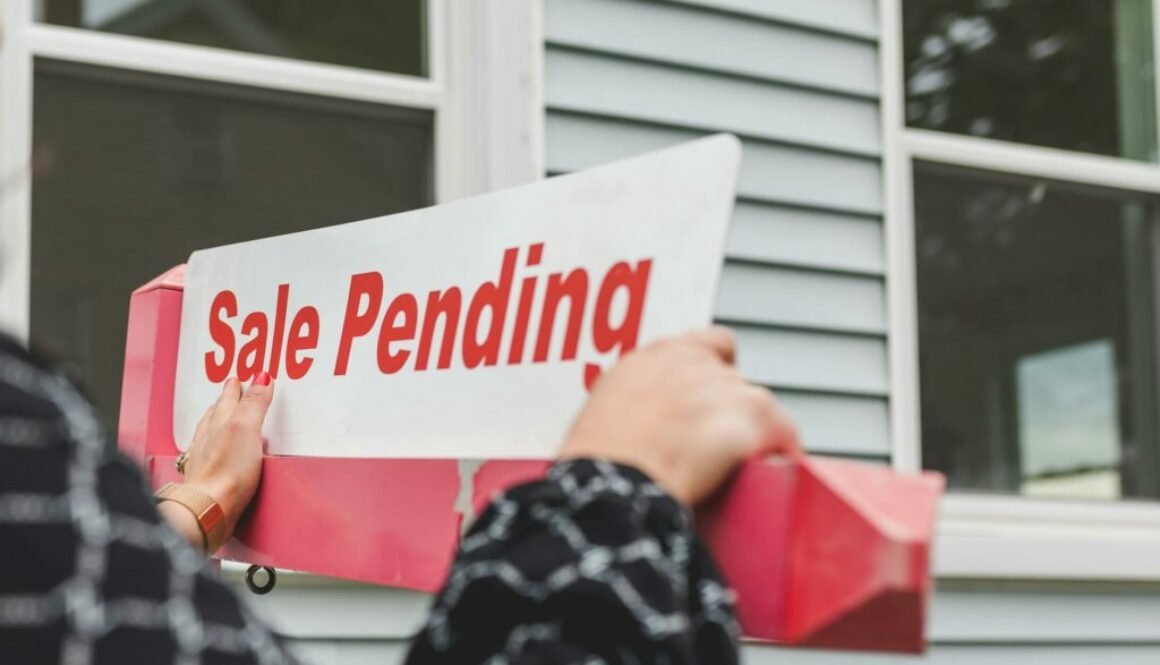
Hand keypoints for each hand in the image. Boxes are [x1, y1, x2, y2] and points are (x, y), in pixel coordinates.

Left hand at [181, 373, 273, 535]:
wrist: (210, 508)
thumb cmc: (226, 471)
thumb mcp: (247, 428)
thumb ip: (254, 403)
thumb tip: (261, 378)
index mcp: (219, 422)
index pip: (229, 399)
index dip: (236, 388)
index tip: (239, 379)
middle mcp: (208, 438)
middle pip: (216, 413)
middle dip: (225, 401)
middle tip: (230, 390)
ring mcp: (204, 459)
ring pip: (208, 432)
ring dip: (216, 421)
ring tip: (220, 415)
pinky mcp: (206, 479)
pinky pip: (206, 454)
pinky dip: (211, 447)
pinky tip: (214, 453)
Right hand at [559, 326, 799, 504]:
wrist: (612, 482)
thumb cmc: (597, 464)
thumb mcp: (605, 415)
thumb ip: (637, 403)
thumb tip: (648, 428)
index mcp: (652, 358)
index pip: (708, 344)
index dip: (717, 371)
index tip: (711, 399)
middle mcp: (690, 361)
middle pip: (734, 379)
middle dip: (729, 411)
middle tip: (715, 448)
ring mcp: (722, 384)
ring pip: (759, 404)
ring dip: (752, 431)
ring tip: (736, 466)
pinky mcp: (750, 412)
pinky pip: (783, 430)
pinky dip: (782, 449)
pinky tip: (774, 468)